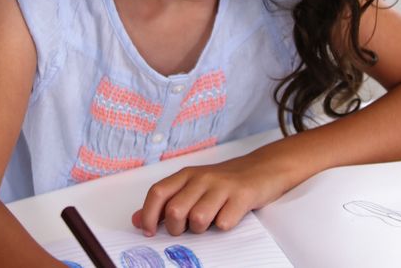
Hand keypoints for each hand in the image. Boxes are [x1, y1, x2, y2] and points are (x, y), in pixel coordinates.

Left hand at [131, 153, 291, 236]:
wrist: (263, 168)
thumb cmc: (224, 182)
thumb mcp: (192, 187)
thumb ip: (165, 202)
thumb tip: (137, 220)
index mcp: (186, 175)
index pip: (157, 193)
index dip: (148, 215)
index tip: (149, 231)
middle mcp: (202, 178)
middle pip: (175, 210)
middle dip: (176, 228)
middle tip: (185, 229)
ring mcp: (222, 186)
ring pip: (198, 219)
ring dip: (201, 229)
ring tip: (209, 222)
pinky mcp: (242, 196)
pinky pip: (224, 223)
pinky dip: (224, 226)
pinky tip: (229, 217)